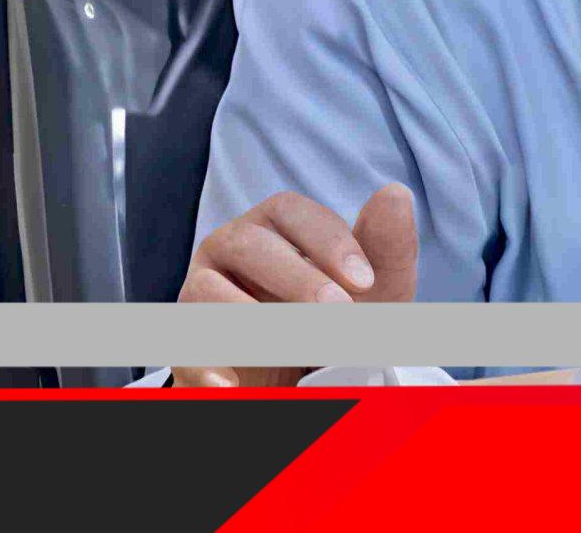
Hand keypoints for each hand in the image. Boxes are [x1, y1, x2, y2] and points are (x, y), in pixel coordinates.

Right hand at [170, 183, 417, 388]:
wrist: (306, 375)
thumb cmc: (343, 315)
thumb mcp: (376, 288)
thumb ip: (386, 244)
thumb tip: (395, 193)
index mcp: (275, 225)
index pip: (290, 211)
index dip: (328, 241)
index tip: (365, 282)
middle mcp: (232, 248)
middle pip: (249, 244)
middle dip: (297, 278)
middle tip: (337, 314)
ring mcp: (200, 291)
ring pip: (206, 290)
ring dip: (251, 318)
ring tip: (293, 345)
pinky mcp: (186, 340)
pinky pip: (185, 345)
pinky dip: (207, 364)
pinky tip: (235, 386)